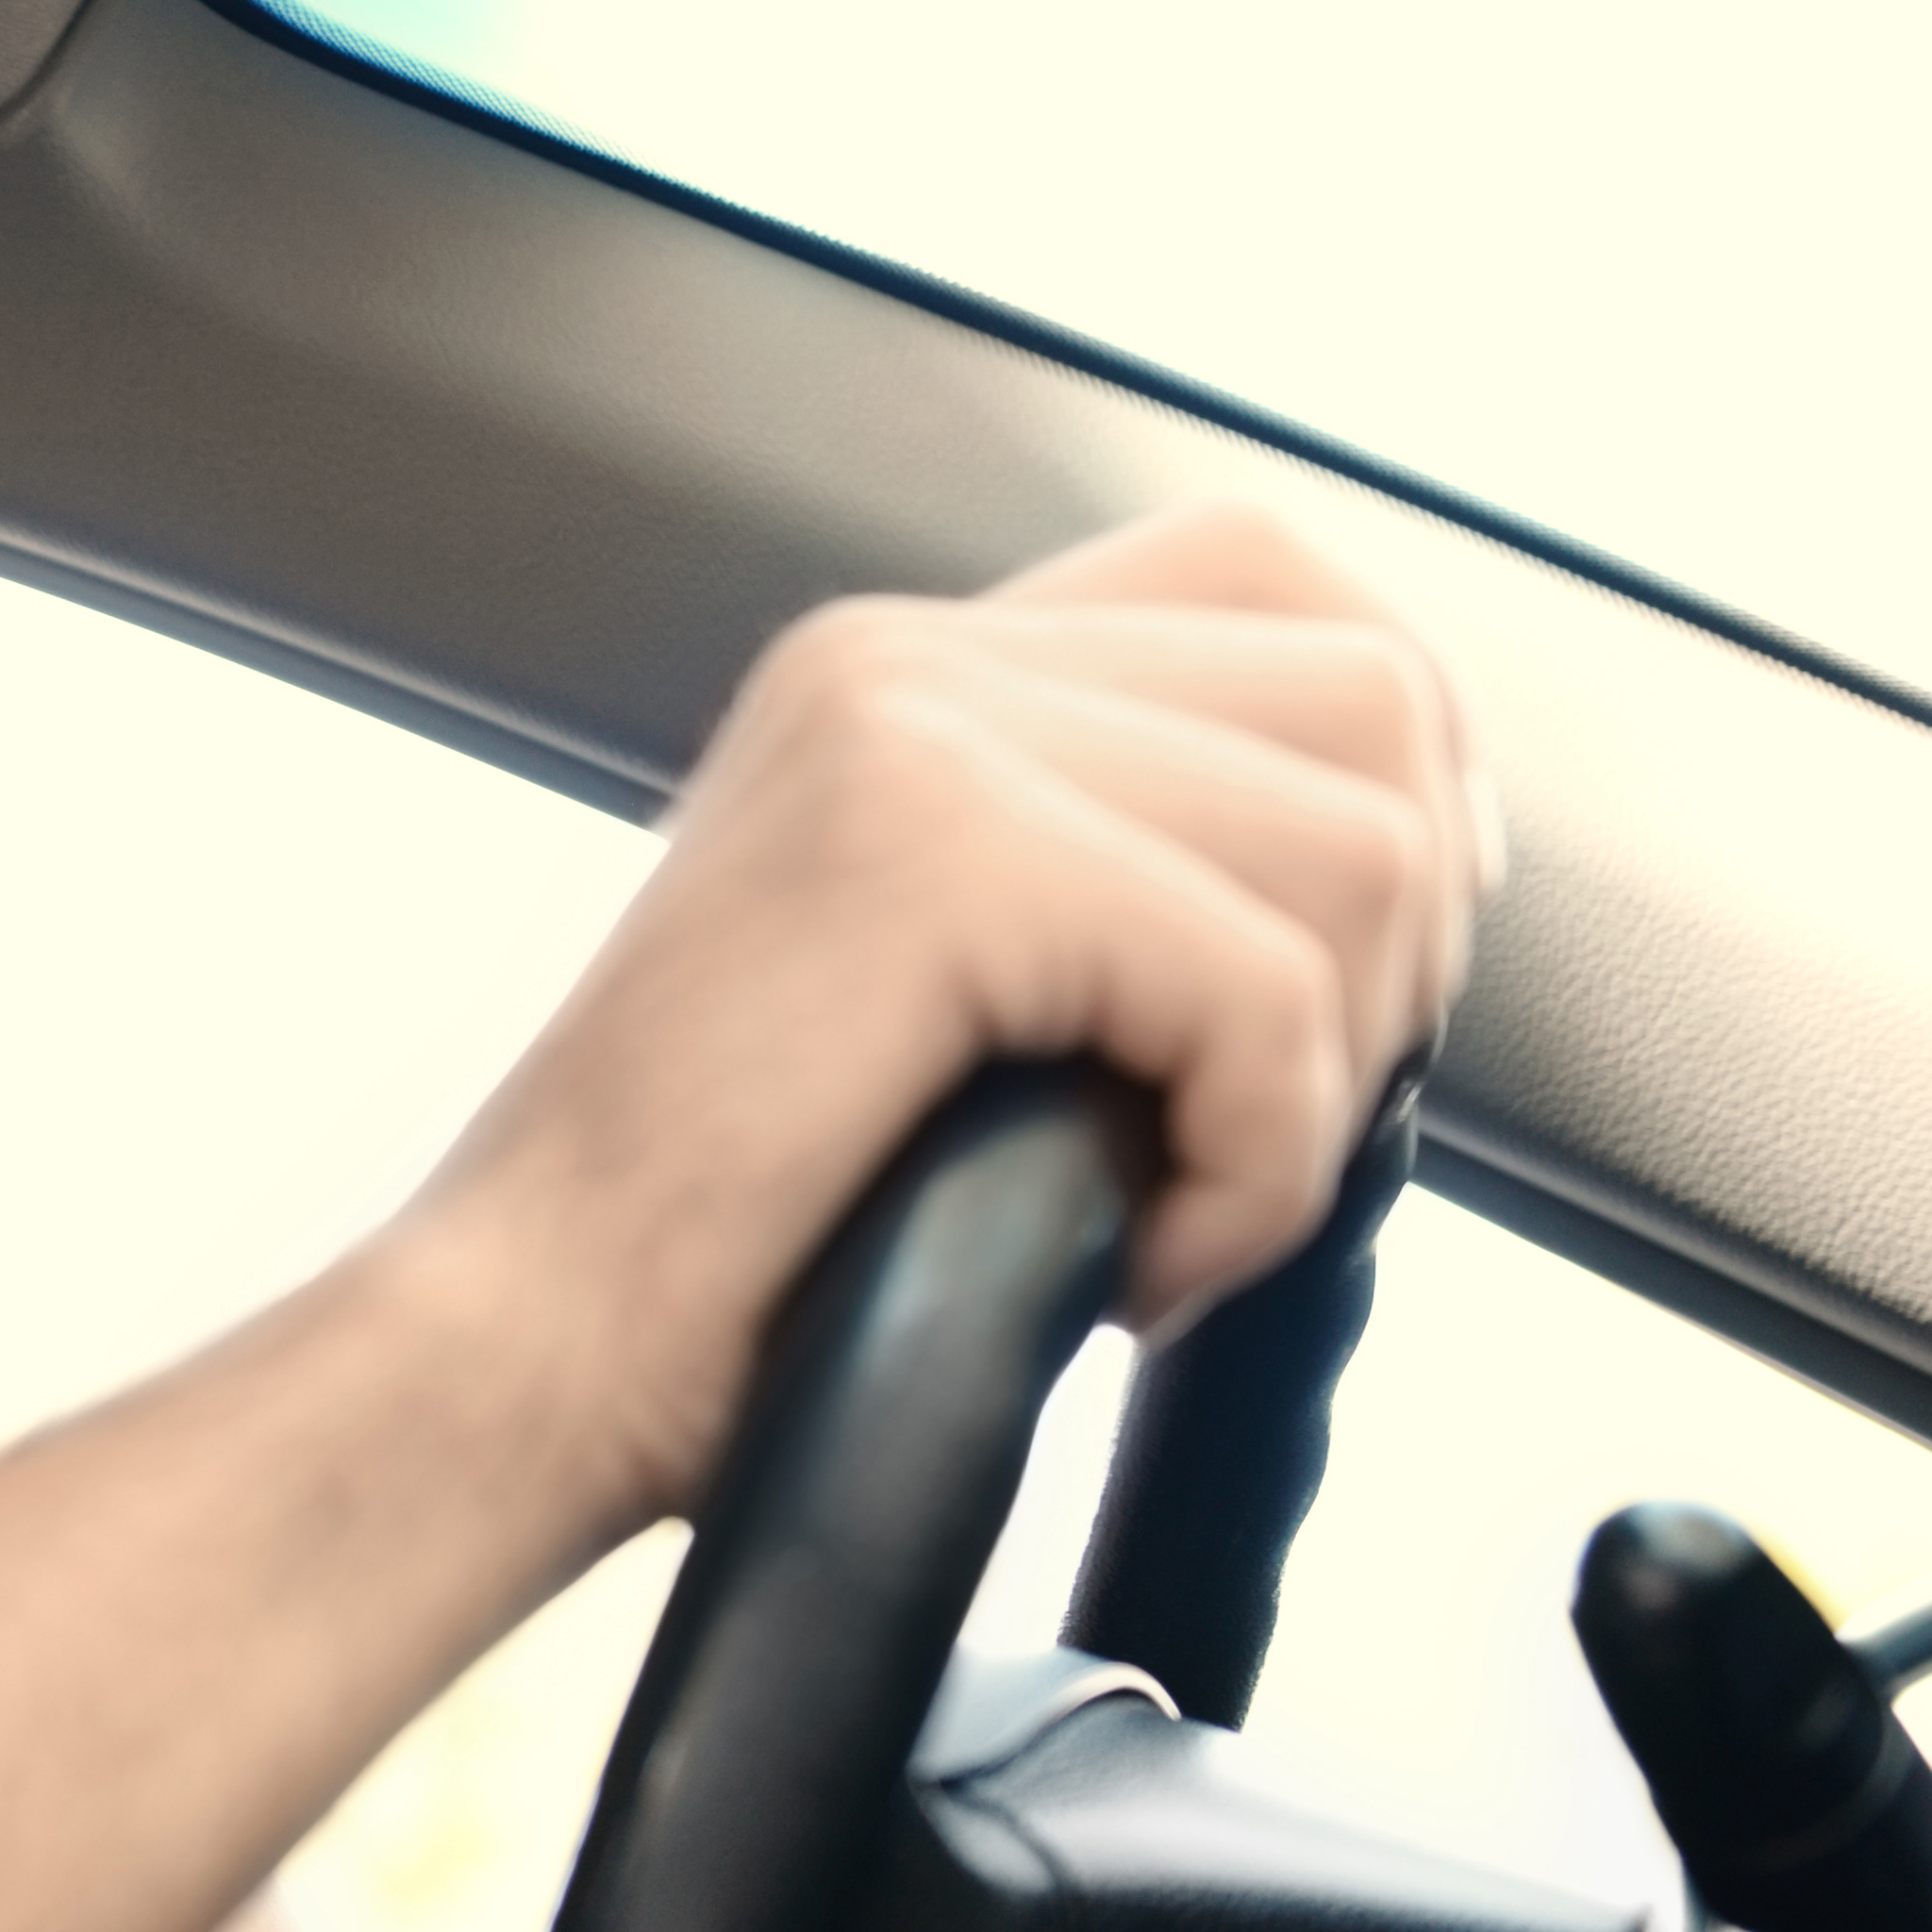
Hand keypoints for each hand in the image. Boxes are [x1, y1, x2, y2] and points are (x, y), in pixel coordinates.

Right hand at [416, 501, 1492, 1524]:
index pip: (1266, 573)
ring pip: (1363, 848)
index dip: (1390, 752)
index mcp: (897, 672)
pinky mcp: (940, 853)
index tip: (1356, 960)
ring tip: (1160, 1210)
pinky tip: (1122, 1269)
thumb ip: (1108, 880)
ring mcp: (915, 731)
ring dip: (1315, 1089)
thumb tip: (1410, 873)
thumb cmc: (729, 1250)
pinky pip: (1267, 995)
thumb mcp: (940, 1003)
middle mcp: (904, 656)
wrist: (522, 1357)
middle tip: (1253, 1131)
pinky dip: (1251, 1176)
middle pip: (1368, 694)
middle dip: (1389, 950)